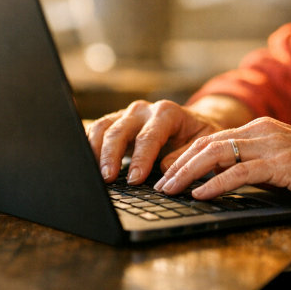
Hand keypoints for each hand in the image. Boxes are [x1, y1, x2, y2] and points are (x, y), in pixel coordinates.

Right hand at [86, 99, 224, 184]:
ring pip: (103, 127)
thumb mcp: (202, 143)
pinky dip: (90, 145)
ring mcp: (127, 114)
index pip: (149, 136)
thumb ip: (185, 155)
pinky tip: (88, 163)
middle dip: (111, 155)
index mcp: (166, 112)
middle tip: (108, 179)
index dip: (141, 158)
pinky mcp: (115, 121)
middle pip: (120, 130)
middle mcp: (143, 110)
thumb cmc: (196, 134)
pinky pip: (96, 130)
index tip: (135, 179)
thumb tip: (164, 169)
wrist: (191, 121)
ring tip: (95, 173)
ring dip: (96, 150)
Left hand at [154, 117, 290, 204]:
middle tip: (159, 181)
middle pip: (207, 143)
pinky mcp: (280, 163)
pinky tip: (200, 193)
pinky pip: (239, 171)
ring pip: (216, 153)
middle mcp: (261, 130)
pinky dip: (215, 183)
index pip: (212, 138)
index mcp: (260, 128)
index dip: (185, 153)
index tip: (166, 169)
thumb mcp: (282, 160)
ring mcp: (270, 144)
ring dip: (188, 172)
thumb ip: (255, 163)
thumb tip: (225, 178)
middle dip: (178, 163)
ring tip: (170, 188)